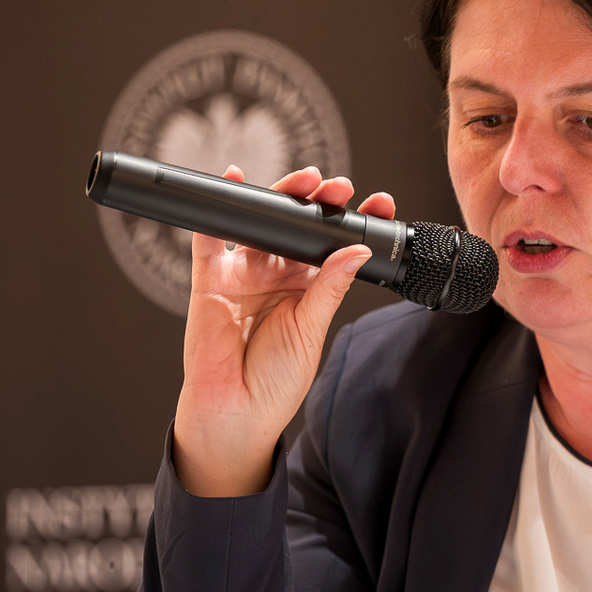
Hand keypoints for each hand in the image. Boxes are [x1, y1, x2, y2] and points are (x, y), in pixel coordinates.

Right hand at [171, 165, 395, 496]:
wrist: (235, 413)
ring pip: (262, 224)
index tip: (380, 205)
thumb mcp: (312, 330)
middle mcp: (276, 277)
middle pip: (298, 227)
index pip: (331, 247)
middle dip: (320, 202)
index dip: (353, 224)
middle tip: (340, 187)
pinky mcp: (211, 278)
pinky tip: (233, 178)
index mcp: (307, 290)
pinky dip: (220, 207)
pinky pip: (212, 236)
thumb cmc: (276, 381)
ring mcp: (243, 274)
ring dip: (282, 197)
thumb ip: (330, 286)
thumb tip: (357, 249)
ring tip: (306, 180)